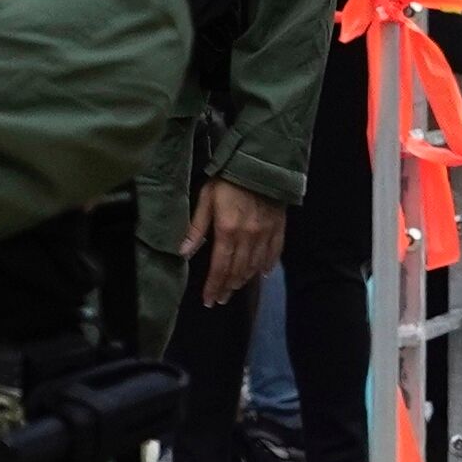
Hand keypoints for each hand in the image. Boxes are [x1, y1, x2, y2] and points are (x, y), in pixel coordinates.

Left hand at [183, 178, 287, 307]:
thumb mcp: (206, 199)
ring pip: (255, 265)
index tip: (208, 300)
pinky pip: (275, 252)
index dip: (213, 286)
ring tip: (235, 288)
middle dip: (227, 287)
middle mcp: (248, 237)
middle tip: (220, 299)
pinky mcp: (278, 227)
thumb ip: (196, 228)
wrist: (261, 162)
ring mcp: (265, 234)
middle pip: (237, 271)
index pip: (220, 267)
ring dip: (244, 280)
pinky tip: (262, 273)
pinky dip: (267, 265)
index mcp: (227, 231)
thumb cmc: (227, 179)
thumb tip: (183, 253)